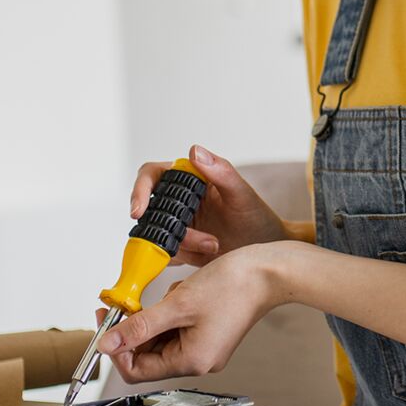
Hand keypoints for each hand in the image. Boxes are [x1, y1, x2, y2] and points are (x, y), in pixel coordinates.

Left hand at [98, 244, 279, 383]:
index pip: (137, 369)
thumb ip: (139, 325)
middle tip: (130, 302)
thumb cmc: (235, 286)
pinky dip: (172, 311)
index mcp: (192, 361)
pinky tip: (183, 294)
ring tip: (173, 294)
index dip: (117, 347)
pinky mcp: (209, 333)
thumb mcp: (177, 304)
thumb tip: (108, 343)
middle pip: (148, 354)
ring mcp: (205, 347)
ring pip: (161, 338)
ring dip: (157, 316)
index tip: (108, 322)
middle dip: (138, 327)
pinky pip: (177, 328)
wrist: (268, 272)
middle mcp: (199, 360)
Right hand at [130, 144, 290, 266]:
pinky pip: (168, 253)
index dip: (140, 189)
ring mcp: (178, 224)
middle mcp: (179, 200)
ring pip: (158, 234)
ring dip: (184, 243)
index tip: (139, 210)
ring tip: (214, 245)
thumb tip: (194, 150)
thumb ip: (221, 172)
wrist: (265, 251)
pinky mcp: (180, 247)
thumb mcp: (242, 194)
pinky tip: (208, 255)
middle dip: (166, 226)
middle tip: (191, 238)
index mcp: (190, 179)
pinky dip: (186, 256)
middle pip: (150, 209)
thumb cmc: (257, 218)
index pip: (153, 174)